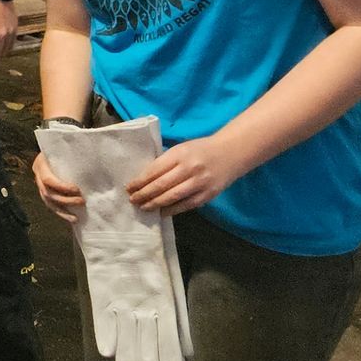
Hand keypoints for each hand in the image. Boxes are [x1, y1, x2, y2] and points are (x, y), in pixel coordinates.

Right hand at [32, 148, 84, 219]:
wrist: (55, 147)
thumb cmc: (62, 147)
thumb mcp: (65, 148)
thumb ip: (76, 153)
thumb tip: (95, 160)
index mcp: (40, 163)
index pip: (47, 179)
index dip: (61, 186)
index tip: (77, 189)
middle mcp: (38, 175)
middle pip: (48, 193)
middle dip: (65, 200)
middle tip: (82, 201)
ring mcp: (40, 184)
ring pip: (48, 202)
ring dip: (62, 210)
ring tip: (75, 217)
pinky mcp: (46, 191)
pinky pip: (51, 205)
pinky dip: (61, 212)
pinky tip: (72, 217)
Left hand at [126, 132, 246, 213]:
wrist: (231, 152)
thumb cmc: (201, 149)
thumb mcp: (181, 149)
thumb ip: (166, 161)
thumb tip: (145, 178)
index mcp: (179, 154)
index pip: (154, 170)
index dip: (140, 181)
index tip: (129, 188)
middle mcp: (189, 168)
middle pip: (161, 185)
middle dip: (144, 194)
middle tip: (133, 200)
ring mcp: (199, 183)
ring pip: (172, 197)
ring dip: (155, 204)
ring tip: (143, 207)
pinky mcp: (208, 194)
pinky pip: (186, 205)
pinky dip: (172, 210)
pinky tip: (162, 212)